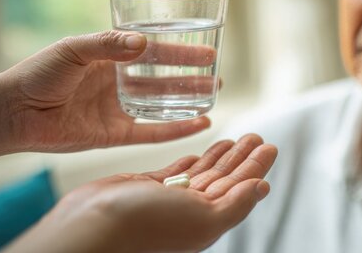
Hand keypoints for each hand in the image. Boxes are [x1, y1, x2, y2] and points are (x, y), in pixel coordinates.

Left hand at [0, 30, 214, 160]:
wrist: (14, 113)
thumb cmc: (37, 75)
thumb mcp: (72, 50)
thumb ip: (107, 45)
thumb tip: (142, 43)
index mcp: (110, 57)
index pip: (154, 52)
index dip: (181, 51)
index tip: (208, 51)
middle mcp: (119, 82)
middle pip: (164, 78)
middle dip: (192, 76)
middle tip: (218, 75)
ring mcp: (119, 109)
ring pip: (163, 104)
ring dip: (189, 99)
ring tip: (214, 95)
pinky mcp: (116, 134)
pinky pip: (153, 132)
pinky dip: (177, 128)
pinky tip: (199, 123)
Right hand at [4, 134, 277, 252]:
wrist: (91, 227)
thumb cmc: (146, 226)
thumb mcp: (202, 219)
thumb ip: (235, 204)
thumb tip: (263, 187)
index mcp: (208, 220)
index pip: (240, 187)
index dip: (256, 167)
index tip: (270, 146)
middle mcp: (190, 210)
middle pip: (224, 178)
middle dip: (241, 157)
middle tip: (256, 135)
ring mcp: (168, 198)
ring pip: (202, 172)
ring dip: (220, 155)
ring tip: (236, 138)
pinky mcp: (145, 187)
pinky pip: (175, 172)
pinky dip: (190, 161)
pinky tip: (200, 151)